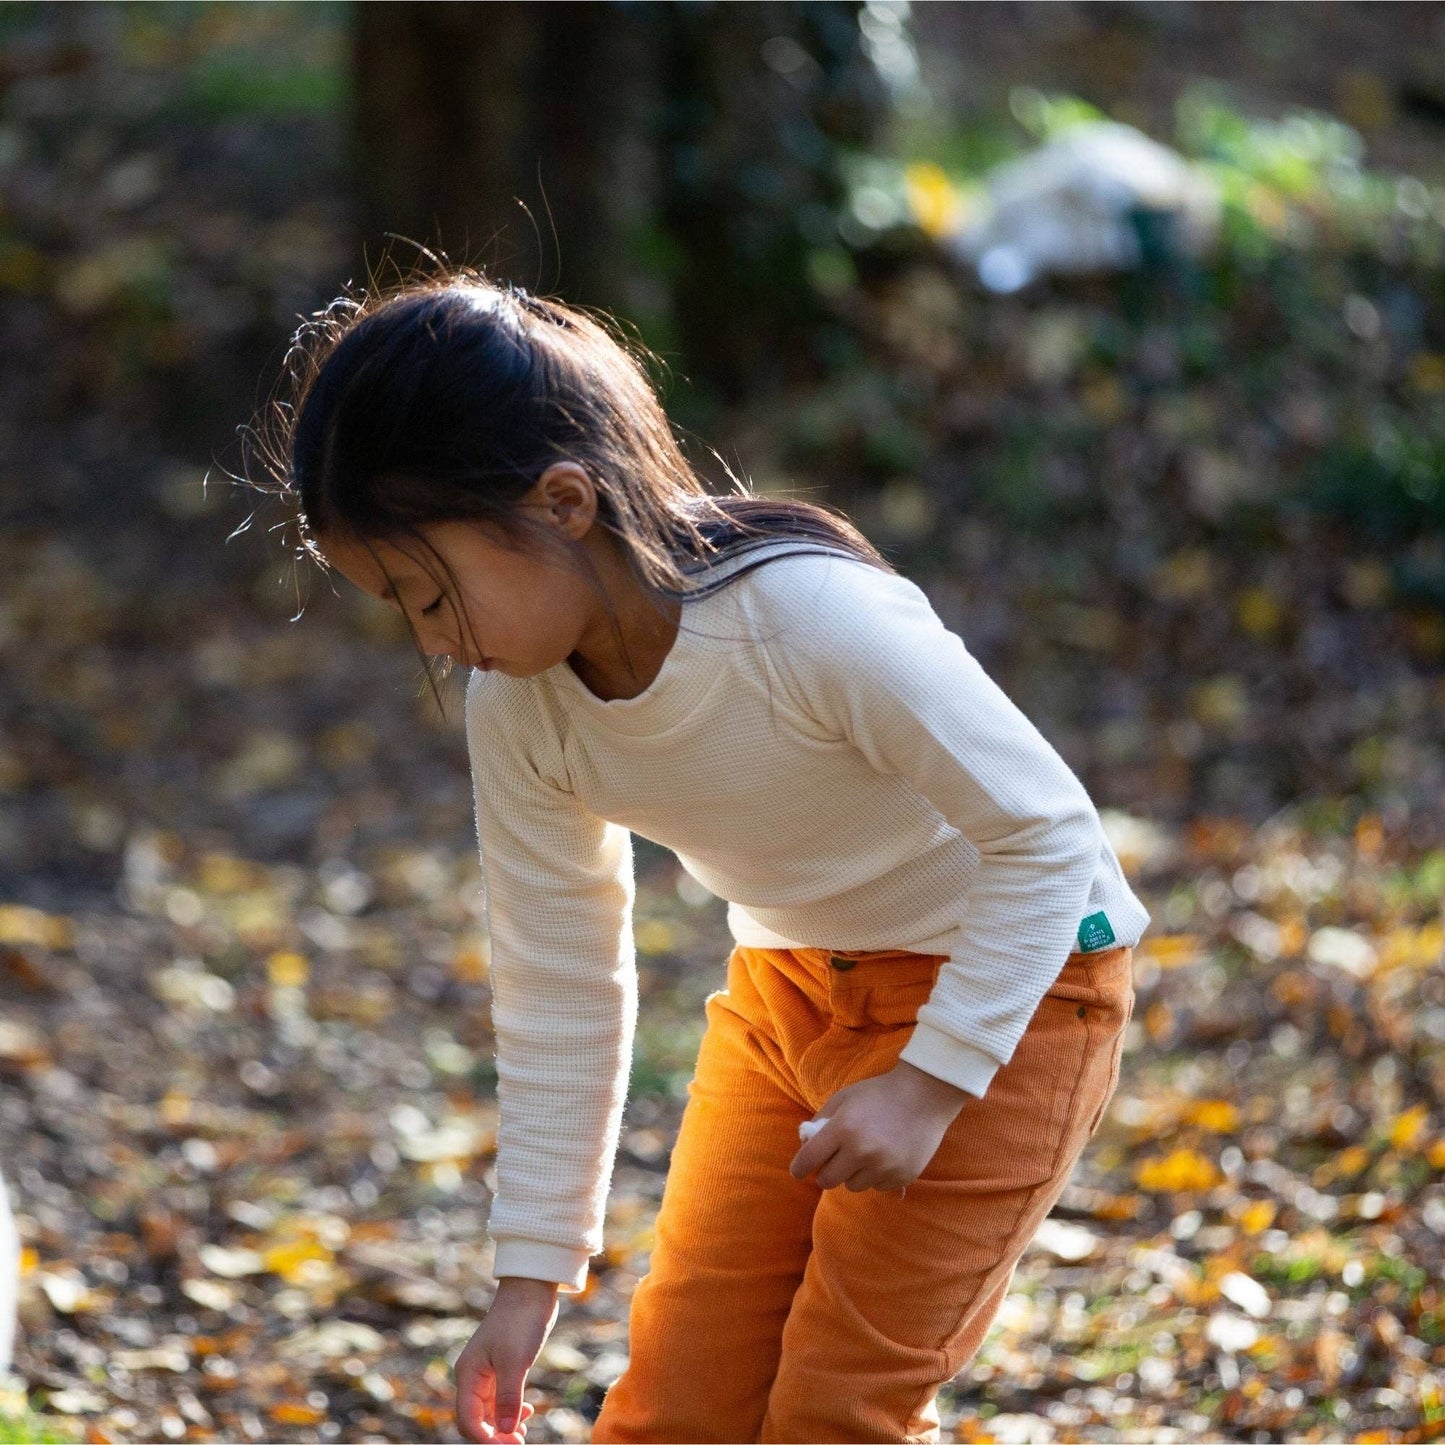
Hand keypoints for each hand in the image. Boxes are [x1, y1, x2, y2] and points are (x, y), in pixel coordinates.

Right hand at [454, 1276, 560, 1441]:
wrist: (531, 1290)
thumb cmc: (520, 1321)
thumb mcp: (515, 1361)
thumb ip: (508, 1398)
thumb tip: (504, 1432)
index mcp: (468, 1375)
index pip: (468, 1420)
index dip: (486, 1439)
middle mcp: (473, 1376)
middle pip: (476, 1420)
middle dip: (495, 1436)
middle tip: (519, 1442)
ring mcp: (487, 1373)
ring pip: (489, 1412)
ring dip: (504, 1425)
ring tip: (523, 1433)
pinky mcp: (502, 1367)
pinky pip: (500, 1399)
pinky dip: (511, 1410)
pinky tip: (527, 1412)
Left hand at [789, 1061, 969, 1193]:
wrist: (925, 1096)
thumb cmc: (879, 1093)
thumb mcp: (844, 1097)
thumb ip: (821, 1119)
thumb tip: (805, 1144)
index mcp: (843, 1129)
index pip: (809, 1160)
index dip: (799, 1167)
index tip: (798, 1170)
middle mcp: (861, 1152)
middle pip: (827, 1180)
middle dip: (826, 1171)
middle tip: (833, 1161)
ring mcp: (883, 1167)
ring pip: (852, 1186)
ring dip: (852, 1174)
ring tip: (864, 1153)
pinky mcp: (901, 1177)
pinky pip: (877, 1186)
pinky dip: (875, 1175)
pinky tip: (884, 1155)